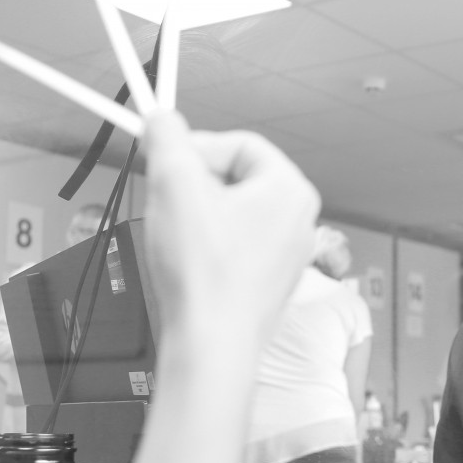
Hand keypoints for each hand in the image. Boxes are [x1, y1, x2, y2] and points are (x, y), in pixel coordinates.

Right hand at [142, 111, 319, 336]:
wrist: (212, 343)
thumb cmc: (206, 274)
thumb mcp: (175, 185)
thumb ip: (168, 141)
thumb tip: (162, 120)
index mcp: (291, 190)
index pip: (241, 144)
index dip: (197, 146)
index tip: (165, 156)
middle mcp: (300, 221)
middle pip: (238, 177)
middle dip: (196, 183)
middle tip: (167, 197)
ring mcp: (287, 255)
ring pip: (234, 212)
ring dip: (198, 215)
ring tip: (178, 235)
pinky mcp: (268, 282)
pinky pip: (236, 246)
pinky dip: (209, 247)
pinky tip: (190, 264)